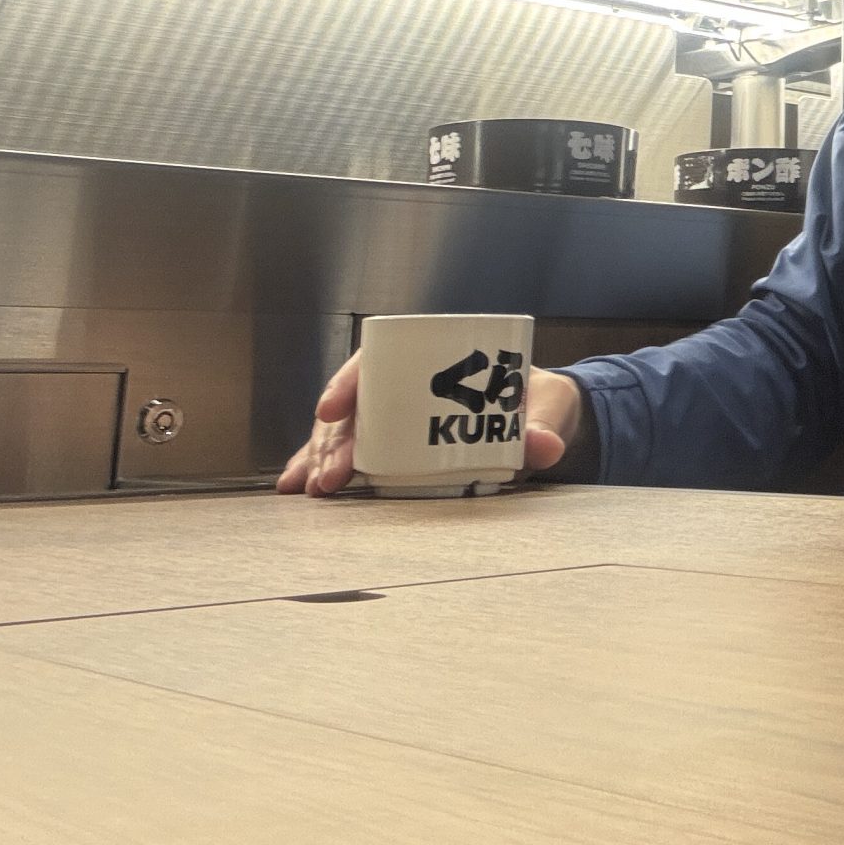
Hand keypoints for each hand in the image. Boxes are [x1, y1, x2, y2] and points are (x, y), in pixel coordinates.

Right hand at [275, 351, 576, 495]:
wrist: (540, 416)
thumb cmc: (535, 397)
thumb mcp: (547, 404)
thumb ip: (545, 424)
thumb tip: (543, 445)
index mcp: (436, 357)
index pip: (380, 360)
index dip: (349, 381)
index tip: (332, 409)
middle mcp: (407, 384)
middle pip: (357, 405)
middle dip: (334, 438)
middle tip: (330, 476)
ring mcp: (396, 415)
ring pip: (344, 429)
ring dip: (322, 456)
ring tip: (311, 488)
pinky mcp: (393, 444)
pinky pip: (350, 451)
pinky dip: (321, 466)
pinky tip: (296, 487)